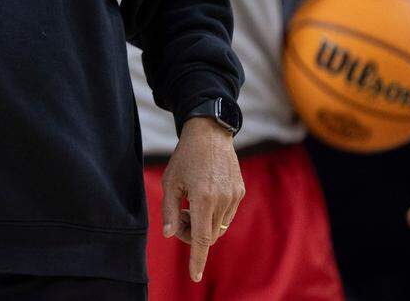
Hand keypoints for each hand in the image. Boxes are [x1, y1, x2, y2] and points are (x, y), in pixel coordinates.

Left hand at [160, 116, 244, 282]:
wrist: (210, 133)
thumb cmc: (185, 157)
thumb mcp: (170, 182)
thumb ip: (169, 210)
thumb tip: (170, 235)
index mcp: (203, 199)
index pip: (200, 239)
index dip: (197, 259)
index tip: (195, 276)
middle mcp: (222, 200)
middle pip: (208, 235)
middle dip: (191, 234)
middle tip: (179, 215)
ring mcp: (234, 197)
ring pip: (218, 227)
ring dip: (203, 224)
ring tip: (190, 202)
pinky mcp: (240, 193)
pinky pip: (226, 215)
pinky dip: (213, 215)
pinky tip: (203, 195)